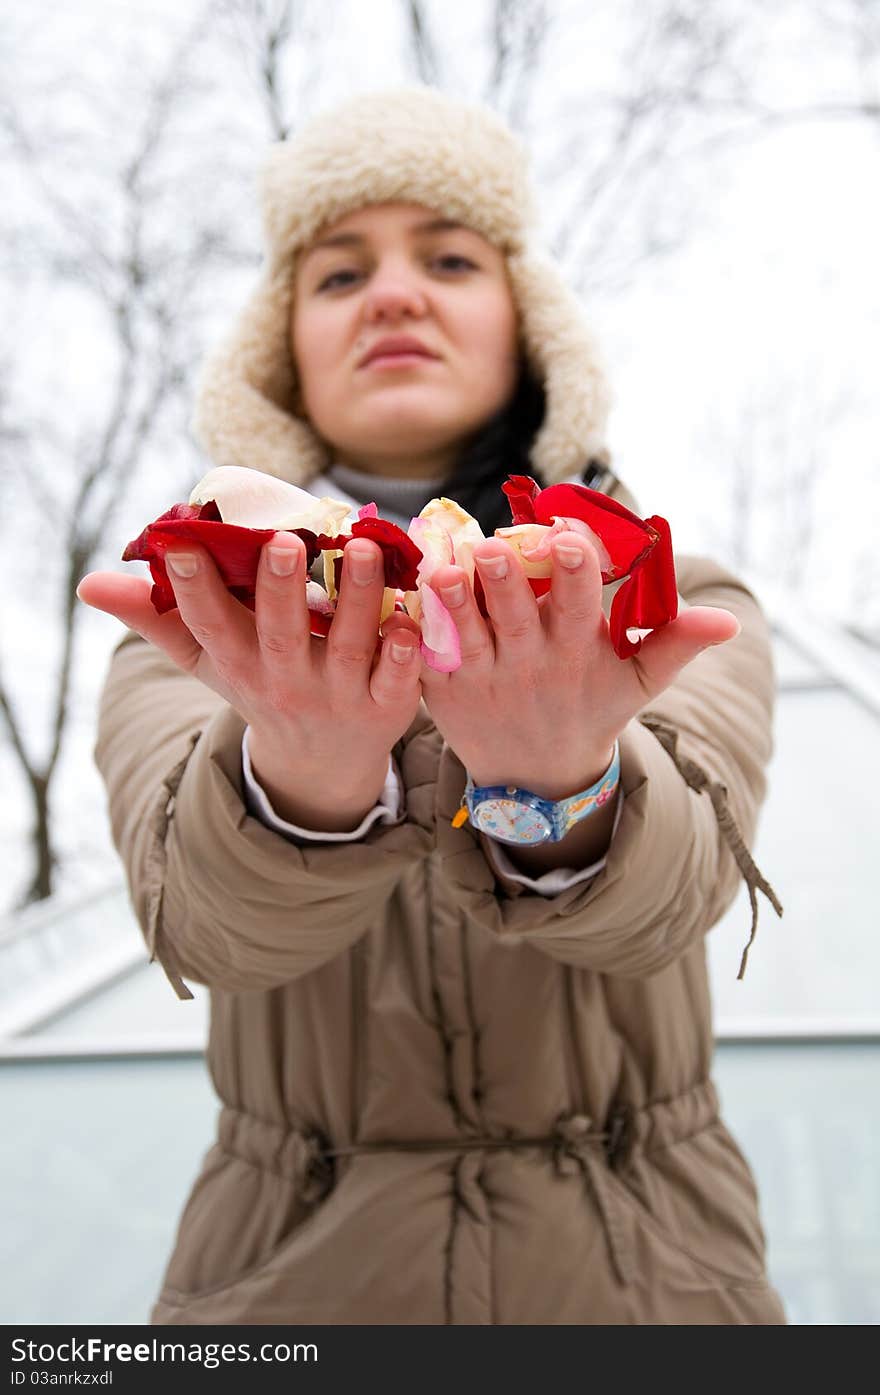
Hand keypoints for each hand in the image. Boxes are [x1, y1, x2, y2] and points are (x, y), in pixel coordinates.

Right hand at [77, 532, 422, 830]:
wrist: (322, 759)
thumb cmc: (260, 683)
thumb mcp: (208, 660)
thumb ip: (158, 618)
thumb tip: (91, 583)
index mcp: (239, 664)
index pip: (208, 626)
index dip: (191, 588)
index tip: (179, 544)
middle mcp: (286, 681)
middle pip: (279, 635)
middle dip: (279, 589)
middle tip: (283, 540)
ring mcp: (339, 697)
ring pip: (349, 646)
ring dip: (358, 598)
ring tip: (363, 547)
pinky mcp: (387, 707)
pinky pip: (397, 679)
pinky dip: (404, 654)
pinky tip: (409, 617)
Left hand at [419, 530, 740, 799]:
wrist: (535, 775)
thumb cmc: (590, 709)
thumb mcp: (636, 684)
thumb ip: (675, 645)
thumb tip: (729, 621)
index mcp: (576, 651)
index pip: (580, 603)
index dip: (575, 570)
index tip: (569, 539)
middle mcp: (528, 662)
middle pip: (515, 614)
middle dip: (506, 580)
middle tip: (495, 547)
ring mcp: (482, 676)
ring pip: (465, 631)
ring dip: (454, 600)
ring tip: (446, 570)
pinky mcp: (443, 686)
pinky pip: (426, 652)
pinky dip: (416, 625)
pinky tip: (409, 593)